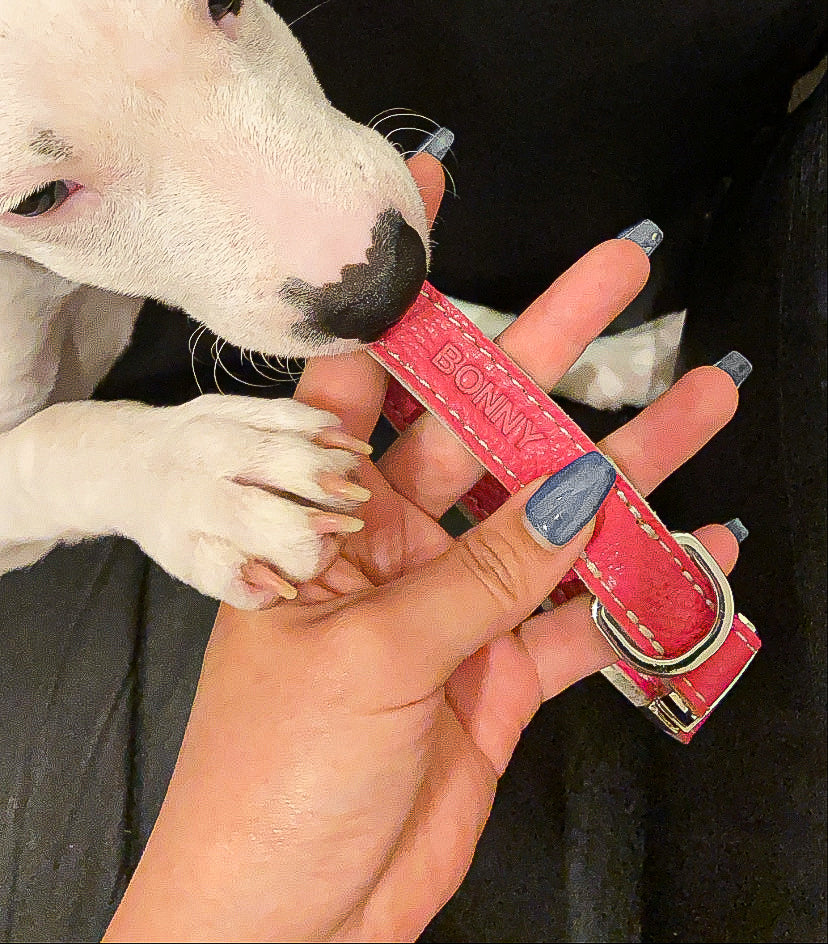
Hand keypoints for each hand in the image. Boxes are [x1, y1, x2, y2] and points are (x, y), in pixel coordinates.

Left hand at [104, 155, 742, 942]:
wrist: (285, 920)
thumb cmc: (276, 778)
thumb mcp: (373, 655)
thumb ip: (484, 572)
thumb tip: (573, 487)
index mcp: (328, 514)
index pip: (363, 370)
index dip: (402, 284)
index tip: (432, 189)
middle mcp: (394, 543)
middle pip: (487, 425)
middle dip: (554, 345)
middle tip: (624, 272)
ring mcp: (454, 606)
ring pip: (554, 516)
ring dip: (630, 463)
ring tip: (704, 399)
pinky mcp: (500, 676)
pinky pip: (584, 618)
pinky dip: (644, 590)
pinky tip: (702, 549)